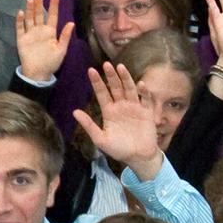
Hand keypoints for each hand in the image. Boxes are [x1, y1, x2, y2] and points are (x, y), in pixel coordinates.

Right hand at [15, 0, 74, 81]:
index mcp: (50, 32)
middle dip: (39, 3)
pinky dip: (20, 20)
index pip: (52, 16)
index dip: (54, 5)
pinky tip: (20, 13)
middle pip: (39, 14)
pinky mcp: (21, 39)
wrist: (38, 74)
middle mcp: (40, 31)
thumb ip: (64, 36)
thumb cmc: (51, 63)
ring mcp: (30, 34)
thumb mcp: (61, 50)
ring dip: (29, 9)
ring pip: (29, 18)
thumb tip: (71, 23)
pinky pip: (20, 28)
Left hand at [73, 63, 161, 178]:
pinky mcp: (147, 113)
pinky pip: (146, 100)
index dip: (97, 82)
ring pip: (129, 89)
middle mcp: (121, 106)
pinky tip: (141, 84)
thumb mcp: (100, 139)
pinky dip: (144, 92)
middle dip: (111, 76)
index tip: (91, 70)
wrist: (138, 158)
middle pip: (115, 87)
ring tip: (121, 67)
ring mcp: (134, 108)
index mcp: (109, 111)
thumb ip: (89, 125)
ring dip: (126, 79)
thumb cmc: (118, 149)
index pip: (101, 93)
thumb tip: (75, 112)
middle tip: (106, 64)